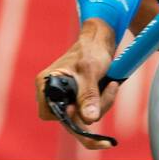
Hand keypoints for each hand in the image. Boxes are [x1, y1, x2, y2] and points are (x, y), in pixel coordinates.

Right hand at [35, 19, 119, 148]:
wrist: (100, 40)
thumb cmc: (91, 50)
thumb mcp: (90, 72)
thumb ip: (88, 96)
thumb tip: (89, 119)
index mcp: (46, 83)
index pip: (48, 112)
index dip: (66, 116)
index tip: (83, 110)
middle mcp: (52, 91)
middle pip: (68, 117)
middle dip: (91, 110)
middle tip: (110, 89)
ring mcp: (66, 95)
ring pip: (82, 115)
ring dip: (101, 104)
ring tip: (112, 85)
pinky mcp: (78, 97)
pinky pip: (89, 110)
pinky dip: (102, 102)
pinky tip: (110, 86)